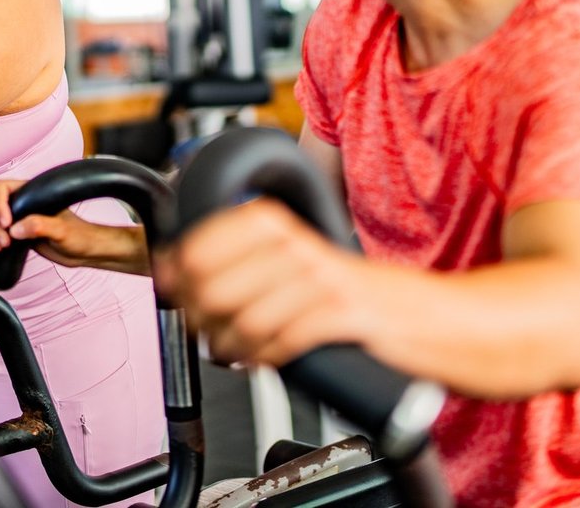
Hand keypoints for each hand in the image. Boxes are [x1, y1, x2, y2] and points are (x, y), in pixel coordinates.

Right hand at [0, 178, 149, 274]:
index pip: (2, 188)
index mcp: (33, 193)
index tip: (7, 223)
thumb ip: (41, 226)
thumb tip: (16, 229)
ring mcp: (19, 218)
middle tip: (3, 241)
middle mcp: (23, 203)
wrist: (86, 252)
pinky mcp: (18, 233)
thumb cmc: (81, 236)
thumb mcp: (62, 231)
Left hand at [156, 198, 365, 367]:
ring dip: (229, 345)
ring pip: (245, 319)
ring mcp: (318, 279)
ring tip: (229, 349)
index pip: (201, 247)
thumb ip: (231, 258)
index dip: (178, 278)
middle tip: (203, 330)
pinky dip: (265, 356)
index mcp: (271, 222)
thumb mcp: (282, 258)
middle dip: (200, 319)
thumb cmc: (338, 289)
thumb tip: (168, 268)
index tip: (173, 292)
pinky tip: (262, 357)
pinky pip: (282, 341)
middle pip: (215, 288)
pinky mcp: (340, 314)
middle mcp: (293, 244)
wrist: (411, 311)